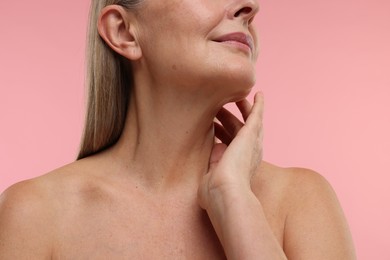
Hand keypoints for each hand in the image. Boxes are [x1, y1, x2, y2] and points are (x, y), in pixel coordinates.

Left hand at [198, 92, 263, 210]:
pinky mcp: (252, 134)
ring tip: (235, 96)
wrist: (224, 192)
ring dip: (242, 108)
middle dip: (228, 117)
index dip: (221, 133)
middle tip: (217, 106)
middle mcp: (248, 154)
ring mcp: (252, 143)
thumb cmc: (214, 194)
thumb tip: (214, 152)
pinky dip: (259, 104)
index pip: (229, 144)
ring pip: (249, 120)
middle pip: (239, 130)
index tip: (212, 126)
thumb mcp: (210, 177)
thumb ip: (212, 166)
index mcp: (237, 165)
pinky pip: (257, 115)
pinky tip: (259, 94)